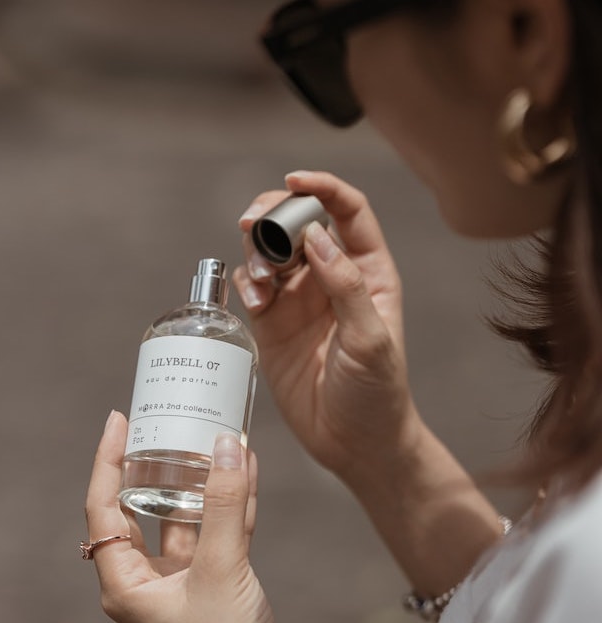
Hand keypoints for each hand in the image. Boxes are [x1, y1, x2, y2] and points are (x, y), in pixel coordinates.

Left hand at [84, 411, 281, 622]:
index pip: (104, 507)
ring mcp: (184, 579)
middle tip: (170, 423)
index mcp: (127, 582)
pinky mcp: (215, 581)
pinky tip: (245, 468)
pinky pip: (219, 529)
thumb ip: (222, 506)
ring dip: (205, 477)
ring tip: (215, 437)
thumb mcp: (220, 569)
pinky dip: (233, 499)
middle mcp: (149, 578)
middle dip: (160, 463)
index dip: (108, 460)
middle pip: (146, 505)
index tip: (119, 420)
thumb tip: (226, 445)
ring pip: (188, 515)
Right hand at [233, 171, 421, 478]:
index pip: (347, 211)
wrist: (353, 441)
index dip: (322, 187)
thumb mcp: (370, 340)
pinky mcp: (273, 321)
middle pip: (299, 221)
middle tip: (253, 222)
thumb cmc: (376, 391)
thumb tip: (317, 236)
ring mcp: (299, 298)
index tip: (293, 180)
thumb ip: (345, 286)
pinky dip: (248, 283)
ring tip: (261, 280)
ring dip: (257, 250)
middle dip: (274, 213)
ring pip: (270, 249)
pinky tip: (255, 301)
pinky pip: (253, 285)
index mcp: (367, 271)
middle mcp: (331, 276)